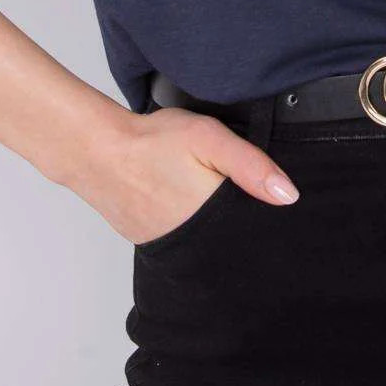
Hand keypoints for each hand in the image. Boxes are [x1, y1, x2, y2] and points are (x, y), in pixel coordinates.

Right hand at [66, 104, 299, 244]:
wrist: (97, 150)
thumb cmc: (152, 141)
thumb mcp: (208, 138)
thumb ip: (250, 166)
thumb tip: (288, 195)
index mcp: (212, 218)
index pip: (252, 236)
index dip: (263, 224)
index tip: (267, 212)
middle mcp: (191, 242)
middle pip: (229, 244)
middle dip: (238, 229)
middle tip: (227, 196)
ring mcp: (168, 248)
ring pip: (204, 247)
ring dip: (212, 231)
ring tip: (206, 201)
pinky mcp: (149, 243)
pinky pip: (180, 244)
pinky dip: (187, 230)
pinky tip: (184, 207)